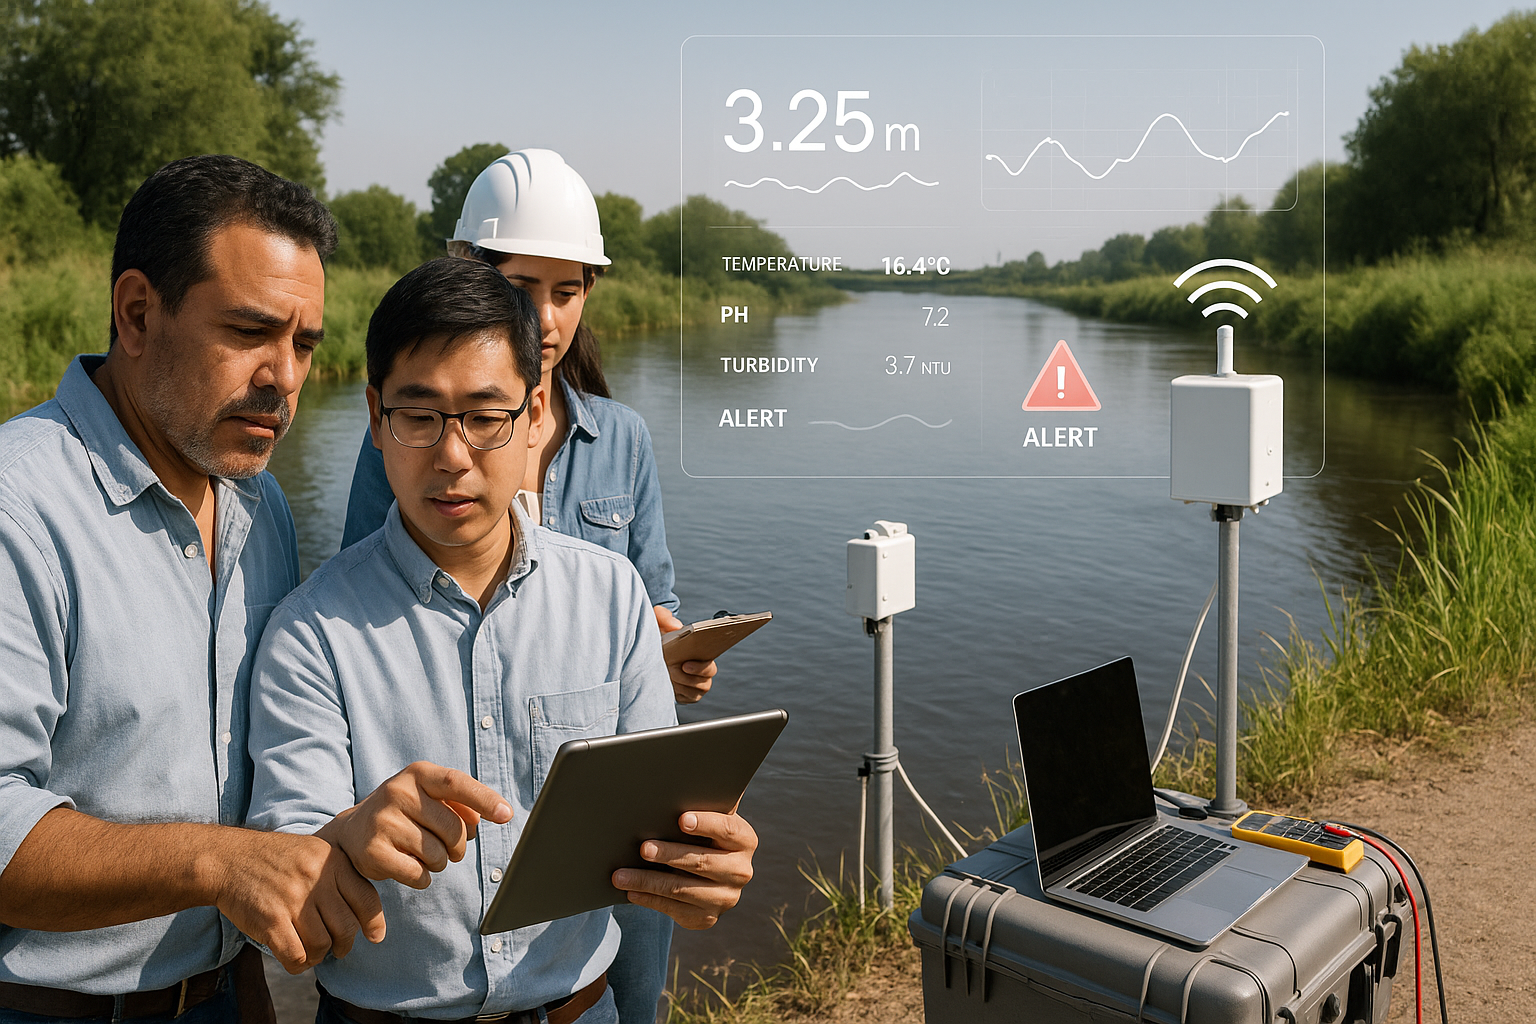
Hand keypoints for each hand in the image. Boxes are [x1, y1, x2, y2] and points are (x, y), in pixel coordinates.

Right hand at [212, 828, 383, 974]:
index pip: (366, 899)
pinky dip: (299, 964)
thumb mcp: (315, 852)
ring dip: (319, 955)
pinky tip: (296, 959)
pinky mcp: (270, 920)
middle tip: (337, 948)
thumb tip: (365, 910)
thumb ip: (339, 874)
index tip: (374, 936)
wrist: (229, 858)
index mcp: (332, 862)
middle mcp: (316, 880)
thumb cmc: (275, 858)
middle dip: (344, 944)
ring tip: (312, 952)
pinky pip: (296, 955)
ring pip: (322, 944)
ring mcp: (293, 900)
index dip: (374, 923)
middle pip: (346, 926)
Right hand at [317, 762, 512, 890]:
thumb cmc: (405, 812)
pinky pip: (418, 874)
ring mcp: (383, 822)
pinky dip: (423, 878)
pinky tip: (413, 868)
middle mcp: (397, 792)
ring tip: (426, 854)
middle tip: (450, 849)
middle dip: (459, 846)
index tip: (507, 815)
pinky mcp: (373, 852)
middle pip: (453, 828)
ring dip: (440, 862)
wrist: (352, 831)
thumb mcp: (431, 797)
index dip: (484, 799)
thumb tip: (495, 813)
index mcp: (418, 774)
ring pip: (437, 854)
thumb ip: (463, 803)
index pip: (456, 783)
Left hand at [611, 810, 756, 929]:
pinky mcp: (707, 918)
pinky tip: (631, 891)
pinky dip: (649, 900)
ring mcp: (725, 898)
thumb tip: (685, 774)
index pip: (727, 830)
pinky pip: (674, 909)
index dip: (705, 824)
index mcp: (744, 840)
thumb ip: (703, 800)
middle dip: (670, 855)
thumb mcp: (706, 817)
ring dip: (648, 881)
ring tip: (621, 875)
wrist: (703, 873)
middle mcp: (740, 871)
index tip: (681, 819)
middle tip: (643, 848)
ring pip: (683, 890)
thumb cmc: (698, 834)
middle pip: (702, 862)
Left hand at [654, 605, 718, 703]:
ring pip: (693, 693)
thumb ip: (664, 618)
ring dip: (679, 685)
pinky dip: (676, 693)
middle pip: (703, 684)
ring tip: (666, 675)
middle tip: (671, 669)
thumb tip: (669, 620)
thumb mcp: (662, 627)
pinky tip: (667, 684)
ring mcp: (696, 688)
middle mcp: (703, 675)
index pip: (710, 668)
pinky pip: (684, 699)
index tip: (685, 665)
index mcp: (703, 658)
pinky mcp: (687, 697)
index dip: (701, 668)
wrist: (658, 655)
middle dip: (685, 678)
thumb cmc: (663, 640)